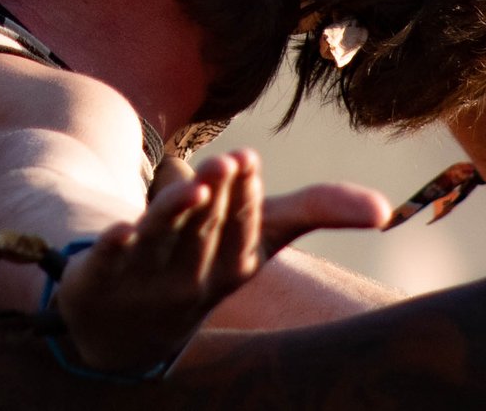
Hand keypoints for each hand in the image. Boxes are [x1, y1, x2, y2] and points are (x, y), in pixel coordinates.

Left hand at [55, 149, 387, 372]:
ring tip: (194, 184)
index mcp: (232, 265)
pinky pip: (107, 262)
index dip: (245, 199)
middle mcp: (191, 276)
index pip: (243, 231)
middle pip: (204, 230)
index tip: (246, 161)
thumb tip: (387, 208)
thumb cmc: (205, 264)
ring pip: (161, 240)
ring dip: (176, 213)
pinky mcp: (98, 276)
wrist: (127, 324)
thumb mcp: (258, 238)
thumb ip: (313, 209)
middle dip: (218, 197)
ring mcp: (144, 278)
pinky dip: (116, 247)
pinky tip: (119, 228)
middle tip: (228, 162)